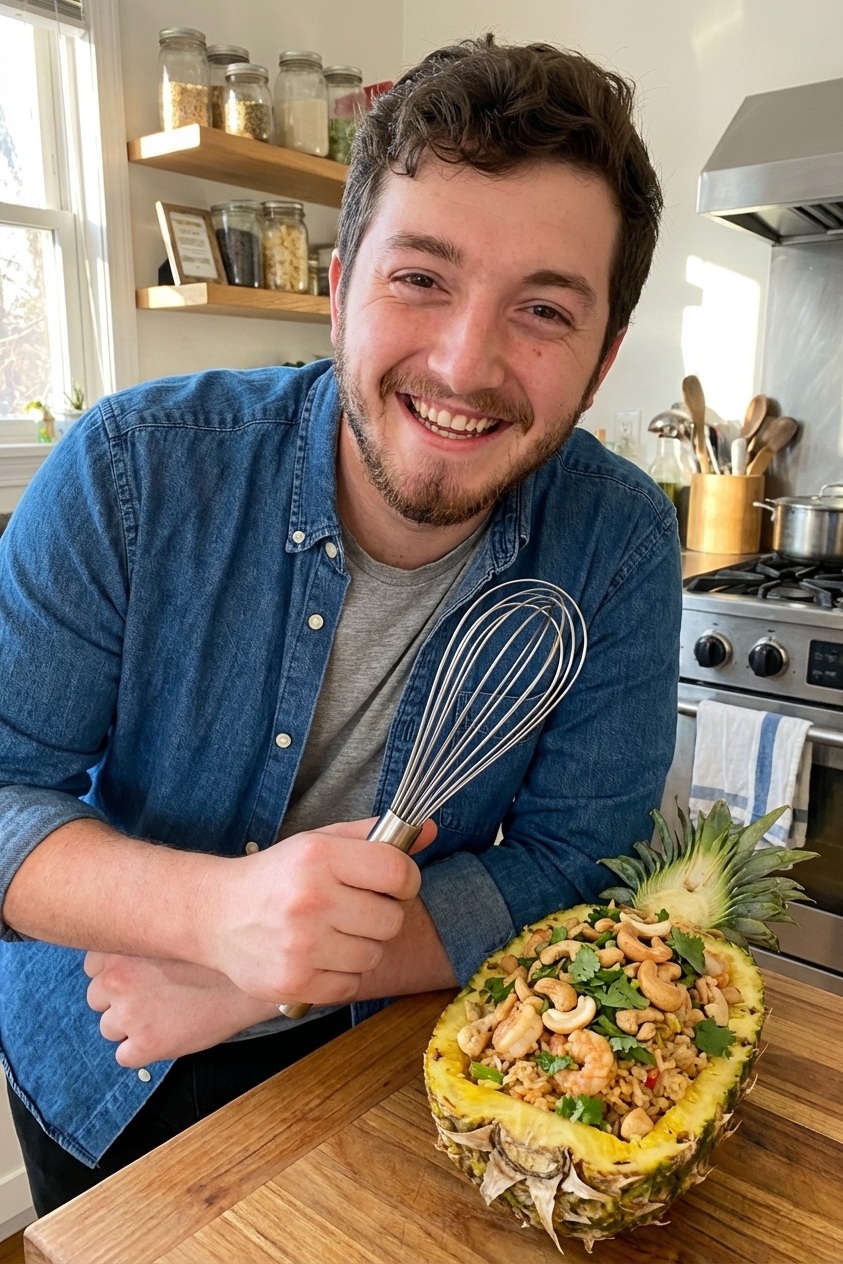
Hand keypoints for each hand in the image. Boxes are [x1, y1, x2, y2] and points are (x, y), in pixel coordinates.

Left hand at [84, 953, 276, 1066]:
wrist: (249, 983)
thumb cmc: (215, 956)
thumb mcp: (170, 936)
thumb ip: (141, 942)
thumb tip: (121, 951)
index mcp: (120, 948)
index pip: (93, 966)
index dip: (117, 971)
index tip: (139, 973)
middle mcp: (117, 979)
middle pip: (97, 998)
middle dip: (120, 1000)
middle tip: (154, 996)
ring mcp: (129, 1014)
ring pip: (109, 1028)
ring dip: (130, 1026)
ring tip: (165, 1015)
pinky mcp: (146, 1045)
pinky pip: (126, 1056)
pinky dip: (143, 1050)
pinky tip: (169, 1034)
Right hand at [201, 817, 435, 1006]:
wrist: (216, 914)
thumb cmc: (277, 876)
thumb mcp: (320, 843)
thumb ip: (375, 836)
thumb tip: (431, 830)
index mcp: (318, 857)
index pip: (398, 872)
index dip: (404, 880)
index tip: (390, 884)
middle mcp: (310, 900)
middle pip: (391, 919)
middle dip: (380, 915)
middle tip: (353, 909)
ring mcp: (300, 946)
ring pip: (374, 955)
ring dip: (361, 946)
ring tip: (332, 932)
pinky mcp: (293, 983)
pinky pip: (351, 985)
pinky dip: (342, 974)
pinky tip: (318, 956)